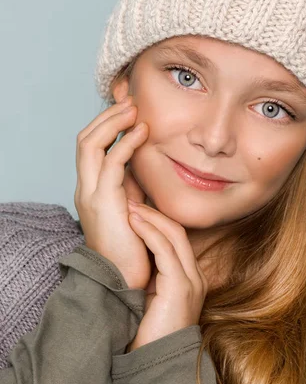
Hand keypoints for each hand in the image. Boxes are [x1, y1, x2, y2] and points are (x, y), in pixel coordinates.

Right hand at [74, 97, 152, 288]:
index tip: (128, 108)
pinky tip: (142, 132)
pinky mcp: (103, 202)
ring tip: (135, 109)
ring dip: (112, 122)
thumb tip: (144, 161)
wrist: (125, 282)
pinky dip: (126, 142)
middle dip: (107, 116)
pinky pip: (110, 163)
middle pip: (85, 139)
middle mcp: (85, 188)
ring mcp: (90, 194)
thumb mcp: (133, 207)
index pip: (91, 146)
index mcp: (92, 189)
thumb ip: (133, 185)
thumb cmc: (135, 247)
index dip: (107, 124)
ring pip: (89, 144)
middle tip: (131, 101)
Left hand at [125, 203, 207, 349]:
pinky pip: (166, 251)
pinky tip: (134, 223)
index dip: (156, 220)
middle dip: (153, 212)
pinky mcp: (181, 288)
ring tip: (128, 207)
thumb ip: (150, 277)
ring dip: (149, 217)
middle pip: (177, 231)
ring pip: (173, 236)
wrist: (155, 366)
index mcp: (189, 278)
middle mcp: (195, 277)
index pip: (177, 238)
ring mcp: (191, 282)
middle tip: (129, 200)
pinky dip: (149, 233)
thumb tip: (132, 255)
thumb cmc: (148, 335)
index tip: (135, 208)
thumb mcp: (151, 299)